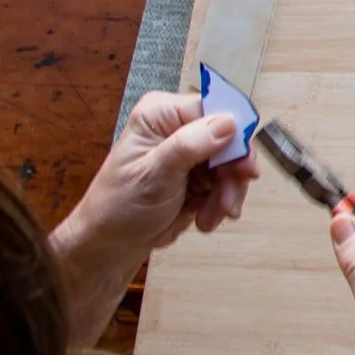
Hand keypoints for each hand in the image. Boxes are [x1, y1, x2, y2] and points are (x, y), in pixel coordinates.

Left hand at [69, 90, 262, 258]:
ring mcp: (191, 151)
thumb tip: (227, 122)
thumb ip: (189, 146)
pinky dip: (222, 202)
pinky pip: (227, 182)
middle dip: (232, 174)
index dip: (234, 136)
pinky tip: (206, 217)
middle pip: (230, 138)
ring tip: (211, 215)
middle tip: (228, 201)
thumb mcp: (153, 176)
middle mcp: (178, 127)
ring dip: (228, 193)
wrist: (111, 245)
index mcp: (161, 115)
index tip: (243, 165)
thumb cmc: (117, 207)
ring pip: (233, 163)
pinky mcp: (199, 174)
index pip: (213, 109)